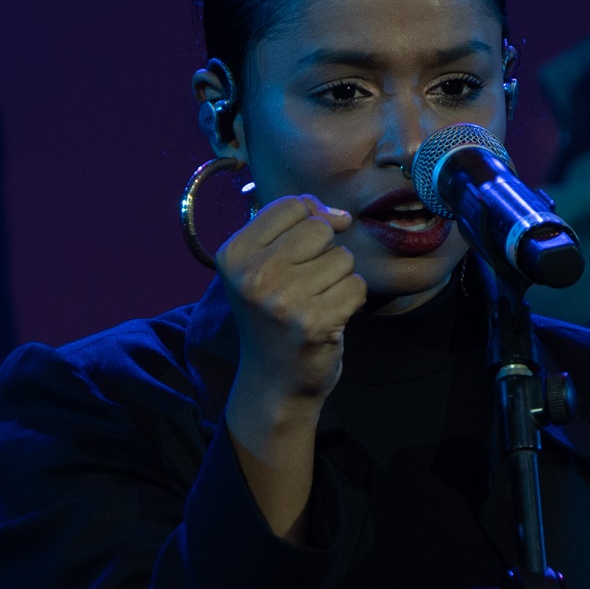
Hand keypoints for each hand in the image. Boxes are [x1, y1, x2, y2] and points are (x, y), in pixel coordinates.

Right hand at [218, 196, 364, 540]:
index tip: (298, 253)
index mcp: (233, 254)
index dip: (307, 222)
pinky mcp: (314, 322)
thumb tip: (339, 215)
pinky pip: (356, 287)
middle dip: (324, 253)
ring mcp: (283, 300)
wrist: (273, 383)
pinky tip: (328, 319)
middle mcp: (253, 275)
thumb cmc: (273, 317)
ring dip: (338, 280)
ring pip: (343, 258)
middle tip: (304, 286)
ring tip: (314, 304)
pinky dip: (350, 302)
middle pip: (319, 229)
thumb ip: (295, 227)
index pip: (291, 205)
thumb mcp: (263, 266)